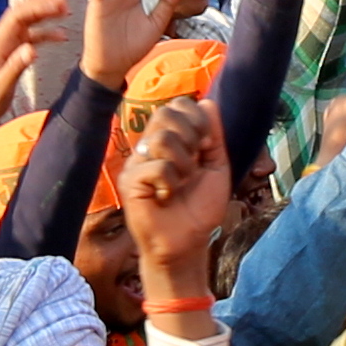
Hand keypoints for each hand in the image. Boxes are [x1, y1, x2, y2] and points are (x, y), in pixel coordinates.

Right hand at [116, 93, 230, 301]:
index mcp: (169, 140)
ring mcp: (137, 163)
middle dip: (191, 136)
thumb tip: (208, 102)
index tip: (206, 146)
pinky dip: (170, 182)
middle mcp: (149, 147)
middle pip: (165, 113)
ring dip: (184, 163)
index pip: (177, 105)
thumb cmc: (199, 209)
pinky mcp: (130, 182)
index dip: (196, 118)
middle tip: (194, 163)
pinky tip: (166, 197)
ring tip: (182, 183)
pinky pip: (155, 166)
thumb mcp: (216, 167)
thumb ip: (213, 135)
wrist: (188, 244)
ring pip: (161, 137)